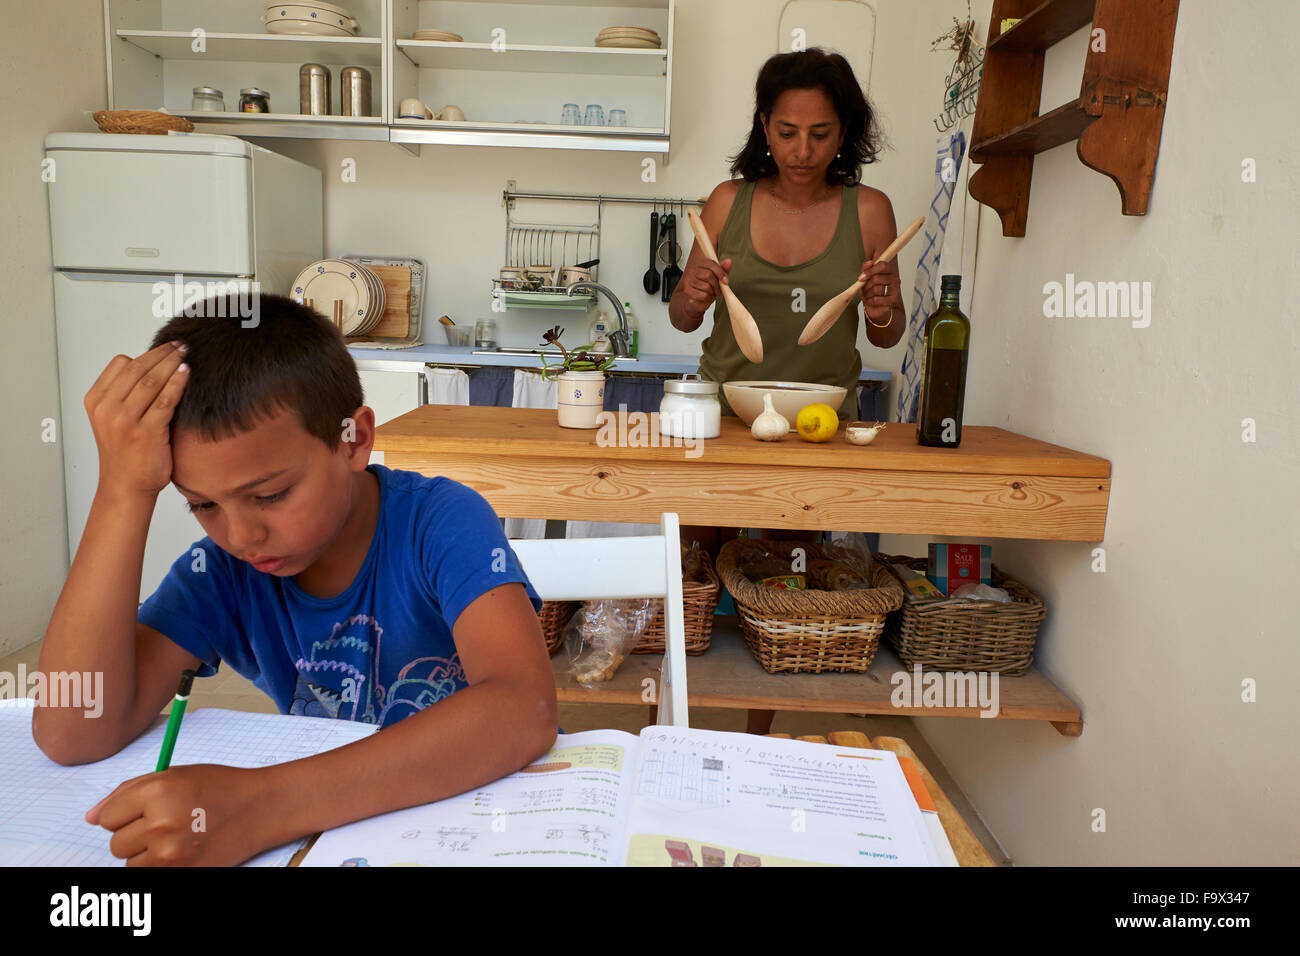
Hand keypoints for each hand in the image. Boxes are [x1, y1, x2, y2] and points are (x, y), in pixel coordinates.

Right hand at [83, 342, 189, 497]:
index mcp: (96, 400)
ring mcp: (125, 420)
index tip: (165, 347)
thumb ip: (124, 393)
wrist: (126, 485)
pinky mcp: (146, 432)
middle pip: (138, 368)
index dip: (146, 353)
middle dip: (162, 353)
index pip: (120, 364)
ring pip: (152, 381)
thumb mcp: (112, 418)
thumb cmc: (124, 451)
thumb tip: (154, 366)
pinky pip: (166, 399)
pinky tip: (187, 374)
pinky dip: (178, 383)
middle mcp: (107, 408)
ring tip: (186, 354)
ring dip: (172, 363)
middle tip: (180, 344)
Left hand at [86, 763, 269, 865]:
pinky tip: (181, 850)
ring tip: (176, 836)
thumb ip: (128, 792)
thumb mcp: (175, 775)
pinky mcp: (181, 873)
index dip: (126, 812)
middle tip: (167, 822)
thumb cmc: (218, 787)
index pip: (108, 816)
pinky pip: (147, 875)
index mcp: (157, 791)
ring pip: (129, 863)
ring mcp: (171, 853)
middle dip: (135, 833)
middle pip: (115, 843)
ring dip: (145, 853)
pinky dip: (158, 866)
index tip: (148, 808)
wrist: (261, 808)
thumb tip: (90, 818)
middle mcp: (161, 823)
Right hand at [677, 257, 732, 319]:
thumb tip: (729, 261)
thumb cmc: (705, 285)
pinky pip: (703, 295)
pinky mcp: (687, 290)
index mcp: (700, 263)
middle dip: (716, 285)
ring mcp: (688, 280)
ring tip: (711, 293)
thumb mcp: (716, 276)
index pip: (711, 264)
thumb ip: (723, 269)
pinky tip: (707, 297)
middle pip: (709, 275)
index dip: (721, 273)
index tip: (726, 281)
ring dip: (713, 292)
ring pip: (707, 287)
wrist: (693, 298)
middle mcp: (692, 270)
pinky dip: (708, 298)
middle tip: (717, 289)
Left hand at [858, 258, 903, 325]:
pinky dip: (870, 301)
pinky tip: (870, 301)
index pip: (882, 265)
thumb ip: (866, 269)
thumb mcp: (866, 279)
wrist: (877, 307)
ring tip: (867, 296)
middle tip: (865, 290)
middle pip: (876, 278)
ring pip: (876, 289)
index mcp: (889, 271)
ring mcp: (895, 290)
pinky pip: (876, 299)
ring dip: (867, 294)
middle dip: (866, 285)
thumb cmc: (872, 292)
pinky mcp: (893, 301)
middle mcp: (894, 279)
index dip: (870, 270)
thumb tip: (869, 262)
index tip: (861, 277)